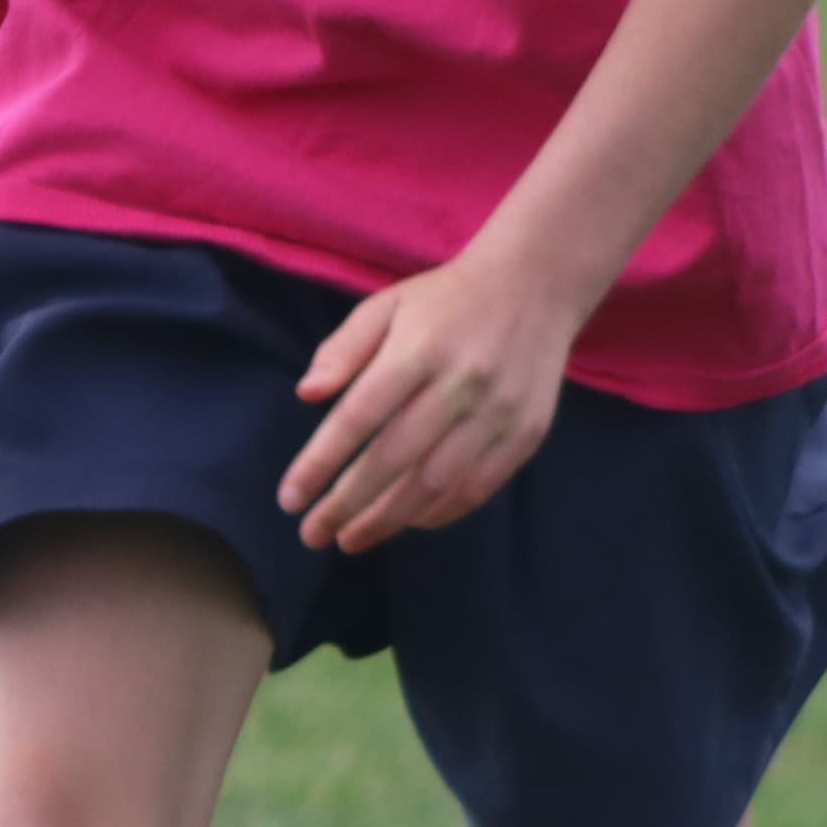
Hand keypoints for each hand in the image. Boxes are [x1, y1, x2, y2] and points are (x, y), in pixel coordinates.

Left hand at [279, 240, 590, 550]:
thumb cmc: (446, 301)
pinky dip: (439, 512)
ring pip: (436, 482)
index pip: (359, 416)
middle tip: (313, 534)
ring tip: (351, 539)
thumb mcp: (386, 305)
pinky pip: (478, 487)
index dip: (322, 463)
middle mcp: (461, 383)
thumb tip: (307, 394)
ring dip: (389, 519)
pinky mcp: (528, 432)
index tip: (291, 498)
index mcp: (419, 349)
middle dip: (349, 504)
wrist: (536, 287)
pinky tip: (406, 522)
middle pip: (395, 458)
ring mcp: (499, 412)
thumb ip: (344, 348)